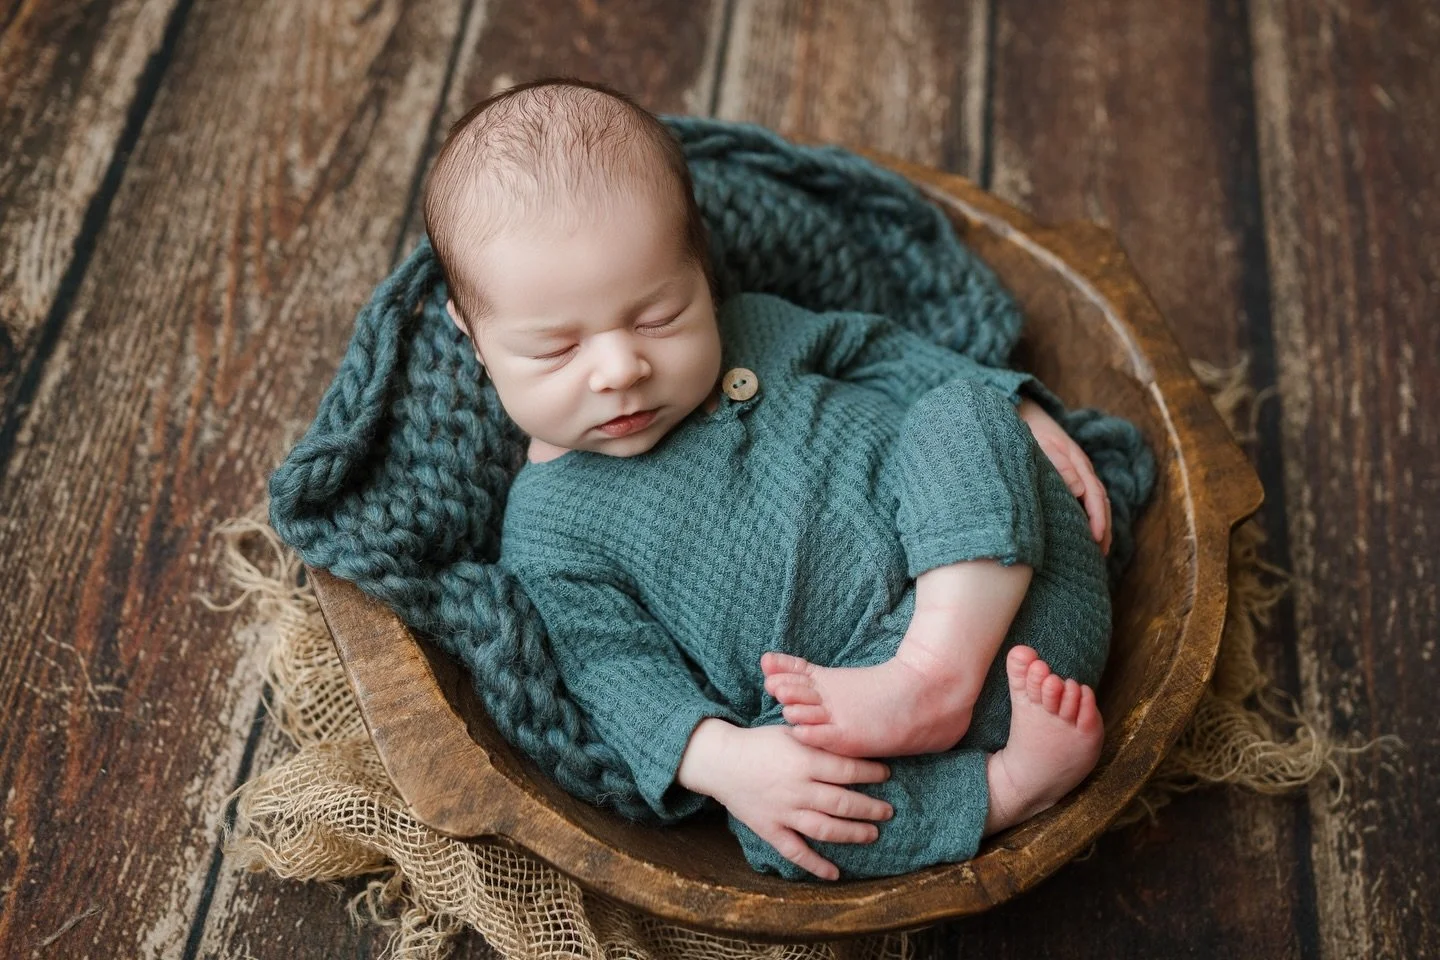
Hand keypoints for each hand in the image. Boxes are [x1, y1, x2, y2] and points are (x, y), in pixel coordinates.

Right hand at [676, 719, 893, 879]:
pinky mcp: (770, 830)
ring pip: (825, 829)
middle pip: (842, 803)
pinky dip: (815, 865)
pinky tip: (835, 874)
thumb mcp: (790, 731)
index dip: (871, 774)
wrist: (720, 762)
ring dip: (853, 834)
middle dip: (870, 808)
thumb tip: (851, 739)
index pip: (847, 770)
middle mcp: (796, 789)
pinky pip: (795, 852)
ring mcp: (783, 812)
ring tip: (872, 834)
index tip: (886, 774)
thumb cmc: (759, 743)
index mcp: (803, 761)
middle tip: (888, 810)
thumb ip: (818, 739)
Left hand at [1016, 398, 1111, 554]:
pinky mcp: (1071, 475)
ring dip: (1101, 524)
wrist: (1023, 412)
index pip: (1094, 494)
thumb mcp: (1040, 445)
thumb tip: (1080, 490)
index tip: (1097, 537)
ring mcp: (1079, 471)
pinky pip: (1087, 498)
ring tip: (1100, 550)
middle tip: (1102, 553)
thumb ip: (1059, 466)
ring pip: (1097, 501)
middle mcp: (1082, 467)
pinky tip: (1087, 532)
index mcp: (1077, 461)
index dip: (1098, 517)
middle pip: (1101, 501)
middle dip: (1104, 527)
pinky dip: (1092, 516)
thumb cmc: (1028, 430)